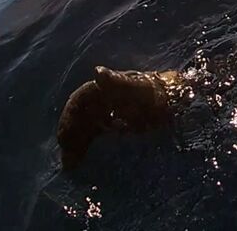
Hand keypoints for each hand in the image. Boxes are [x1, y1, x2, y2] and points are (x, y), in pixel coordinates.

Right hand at [57, 66, 180, 169]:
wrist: (172, 99)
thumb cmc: (154, 91)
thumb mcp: (137, 87)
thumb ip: (117, 81)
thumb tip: (98, 72)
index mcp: (102, 87)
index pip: (79, 101)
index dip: (69, 117)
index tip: (64, 135)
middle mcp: (100, 99)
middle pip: (80, 117)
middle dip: (71, 134)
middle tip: (66, 154)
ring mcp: (105, 111)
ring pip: (84, 127)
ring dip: (75, 143)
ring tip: (70, 164)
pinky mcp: (111, 124)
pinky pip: (93, 135)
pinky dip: (84, 146)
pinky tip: (78, 161)